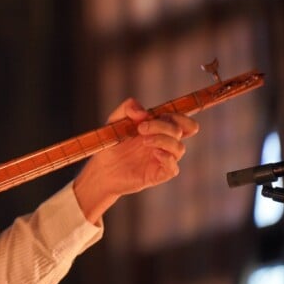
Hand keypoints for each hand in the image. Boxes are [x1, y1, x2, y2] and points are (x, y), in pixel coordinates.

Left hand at [73, 98, 198, 223]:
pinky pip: (173, 168)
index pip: (183, 122)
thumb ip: (128, 108)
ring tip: (144, 141)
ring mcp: (163, 159)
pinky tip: (154, 153)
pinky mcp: (158, 175)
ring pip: (179, 148)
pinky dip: (167, 158)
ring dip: (163, 140)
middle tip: (141, 128)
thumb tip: (144, 112)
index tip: (159, 114)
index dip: (179, 116)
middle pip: (182, 131)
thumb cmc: (112, 143)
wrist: (101, 167)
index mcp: (159, 129)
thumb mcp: (115, 120)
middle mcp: (164, 143)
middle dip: (163, 126)